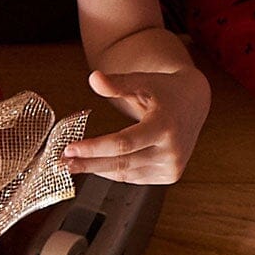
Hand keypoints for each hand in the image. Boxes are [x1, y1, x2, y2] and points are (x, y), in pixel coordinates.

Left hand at [63, 67, 210, 183]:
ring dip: (97, 170)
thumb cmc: (163, 90)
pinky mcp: (170, 175)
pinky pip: (134, 177)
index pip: (124, 143)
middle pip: (122, 163)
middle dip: (89, 164)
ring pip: (126, 174)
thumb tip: (93, 78)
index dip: (95, 148)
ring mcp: (172, 166)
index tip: (70, 148)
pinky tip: (98, 164)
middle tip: (61, 163)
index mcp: (165, 126)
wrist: (193, 102)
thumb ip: (117, 83)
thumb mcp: (142, 82)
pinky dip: (114, 172)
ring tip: (72, 165)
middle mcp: (172, 150)